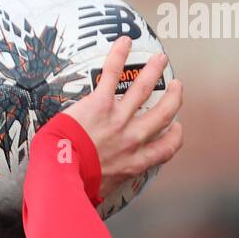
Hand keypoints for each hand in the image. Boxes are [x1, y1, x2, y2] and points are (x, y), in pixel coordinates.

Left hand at [63, 36, 182, 198]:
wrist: (62, 175)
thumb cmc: (75, 188)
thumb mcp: (98, 193)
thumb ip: (104, 186)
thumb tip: (94, 196)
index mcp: (133, 163)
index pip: (165, 150)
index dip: (175, 136)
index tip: (177, 128)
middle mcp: (131, 140)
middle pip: (164, 114)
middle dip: (174, 98)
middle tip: (176, 87)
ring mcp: (118, 120)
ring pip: (144, 89)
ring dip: (155, 71)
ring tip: (160, 59)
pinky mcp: (100, 104)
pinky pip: (113, 74)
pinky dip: (119, 55)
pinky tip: (125, 41)